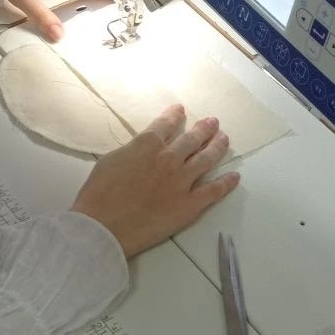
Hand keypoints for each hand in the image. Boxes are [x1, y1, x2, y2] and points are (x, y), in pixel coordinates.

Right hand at [70, 105, 239, 257]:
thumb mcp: (111, 159)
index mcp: (147, 145)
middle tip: (213, 122)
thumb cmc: (100, 192)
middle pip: (191, 139)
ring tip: (224, 139)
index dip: (174, 115)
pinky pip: (214, 191)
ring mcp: (182, 181)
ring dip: (217, 147)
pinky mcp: (190, 205)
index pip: (165, 124)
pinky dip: (226, 183)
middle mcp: (169, 158)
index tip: (181, 110)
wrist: (105, 224)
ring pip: (206, 159)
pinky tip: (235, 176)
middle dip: (203, 128)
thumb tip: (143, 150)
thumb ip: (133, 151)